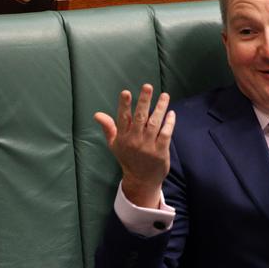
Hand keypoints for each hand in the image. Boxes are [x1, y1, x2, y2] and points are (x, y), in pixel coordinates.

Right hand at [94, 84, 175, 207]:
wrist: (141, 180)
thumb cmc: (128, 159)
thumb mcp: (115, 145)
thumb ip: (108, 128)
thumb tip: (97, 114)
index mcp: (123, 137)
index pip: (123, 118)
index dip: (124, 105)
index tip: (126, 92)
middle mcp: (135, 140)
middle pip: (140, 117)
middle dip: (144, 101)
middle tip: (147, 86)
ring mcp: (148, 146)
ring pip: (155, 123)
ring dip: (160, 108)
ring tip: (165, 95)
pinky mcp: (161, 151)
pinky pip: (166, 133)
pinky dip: (169, 122)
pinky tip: (171, 112)